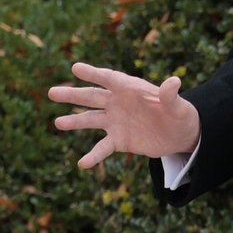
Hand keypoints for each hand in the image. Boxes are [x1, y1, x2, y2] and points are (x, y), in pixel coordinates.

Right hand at [48, 62, 201, 168]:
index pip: (109, 79)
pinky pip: (102, 148)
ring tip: (57, 123)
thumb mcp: (179, 106)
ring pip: (91, 120)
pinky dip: (93, 156)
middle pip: (92, 97)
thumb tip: (173, 82)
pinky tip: (82, 164)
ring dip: (74, 122)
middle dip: (73, 95)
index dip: (93, 73)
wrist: (180, 135)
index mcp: (130, 89)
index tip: (75, 68)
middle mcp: (118, 103)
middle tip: (52, 93)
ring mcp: (116, 121)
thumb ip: (171, 96)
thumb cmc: (180, 114)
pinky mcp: (119, 140)